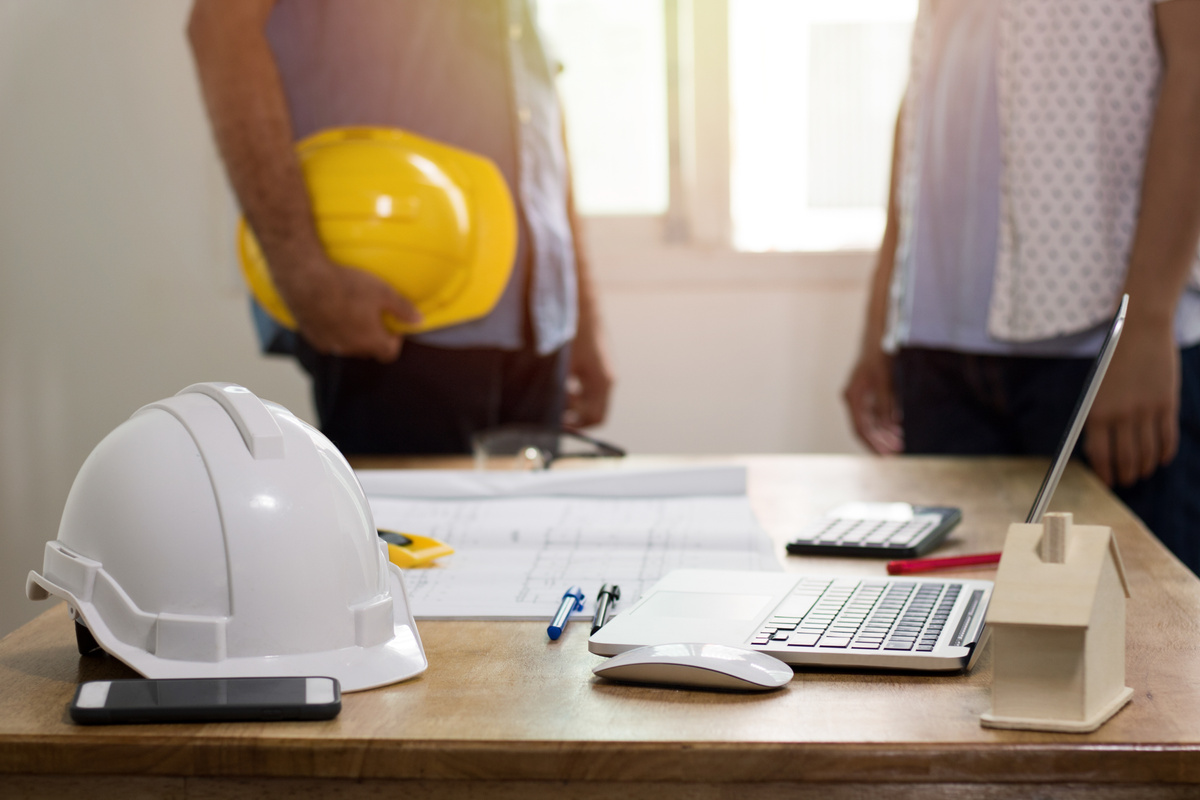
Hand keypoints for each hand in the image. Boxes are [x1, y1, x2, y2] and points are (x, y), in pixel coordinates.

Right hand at [275, 256, 422, 362]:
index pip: (389, 354)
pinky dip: (333, 330)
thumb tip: (419, 320)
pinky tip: (331, 312)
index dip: (394, 341)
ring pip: (347, 346)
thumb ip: (403, 308)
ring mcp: (330, 345)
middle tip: (372, 314)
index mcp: (371, 341)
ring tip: (351, 311)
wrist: (306, 279)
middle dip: (374, 336)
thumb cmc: (347, 285)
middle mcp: (351, 349)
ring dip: (352, 334)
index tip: (392, 325)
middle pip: (368, 350)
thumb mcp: (383, 292)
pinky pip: (328, 339)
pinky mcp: (312, 337)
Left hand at [563, 328, 613, 428]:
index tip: (559, 424)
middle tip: (553, 413)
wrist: (581, 307)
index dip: (578, 426)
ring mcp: (603, 373)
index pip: (596, 417)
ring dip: (572, 403)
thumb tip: (557, 413)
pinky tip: (559, 382)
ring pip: (589, 400)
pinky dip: (574, 391)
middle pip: (593, 411)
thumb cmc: (572, 334)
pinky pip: (586, 388)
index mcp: (603, 381)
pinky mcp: (596, 366)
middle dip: (573, 415)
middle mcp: (607, 380)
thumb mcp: (563, 367)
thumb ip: (563, 393)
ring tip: (555, 395)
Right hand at [843, 349, 903, 454]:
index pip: (861, 428)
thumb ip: (885, 404)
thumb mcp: (884, 381)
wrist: (876, 339)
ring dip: (884, 434)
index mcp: (853, 398)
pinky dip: (885, 423)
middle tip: (897, 452)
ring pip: (871, 422)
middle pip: (865, 428)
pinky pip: (875, 414)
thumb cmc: (878, 358)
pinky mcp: (868, 394)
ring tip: (900, 443)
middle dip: (880, 441)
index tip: (886, 455)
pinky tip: (897, 429)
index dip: (873, 443)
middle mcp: (854, 400)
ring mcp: (860, 398)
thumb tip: (888, 426)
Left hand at [1084, 320, 1179, 486]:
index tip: (1108, 482)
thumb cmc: (1114, 360)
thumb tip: (1101, 448)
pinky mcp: (1166, 403)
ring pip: (1146, 451)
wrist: (1140, 329)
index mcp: (1097, 410)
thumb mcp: (1098, 388)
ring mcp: (1146, 409)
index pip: (1100, 453)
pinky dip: (1164, 453)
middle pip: (1125, 457)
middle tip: (1126, 481)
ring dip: (1144, 467)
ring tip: (1142, 474)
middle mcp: (1121, 413)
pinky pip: (1166, 437)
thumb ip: (1100, 416)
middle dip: (1125, 474)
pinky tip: (1161, 459)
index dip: (1105, 472)